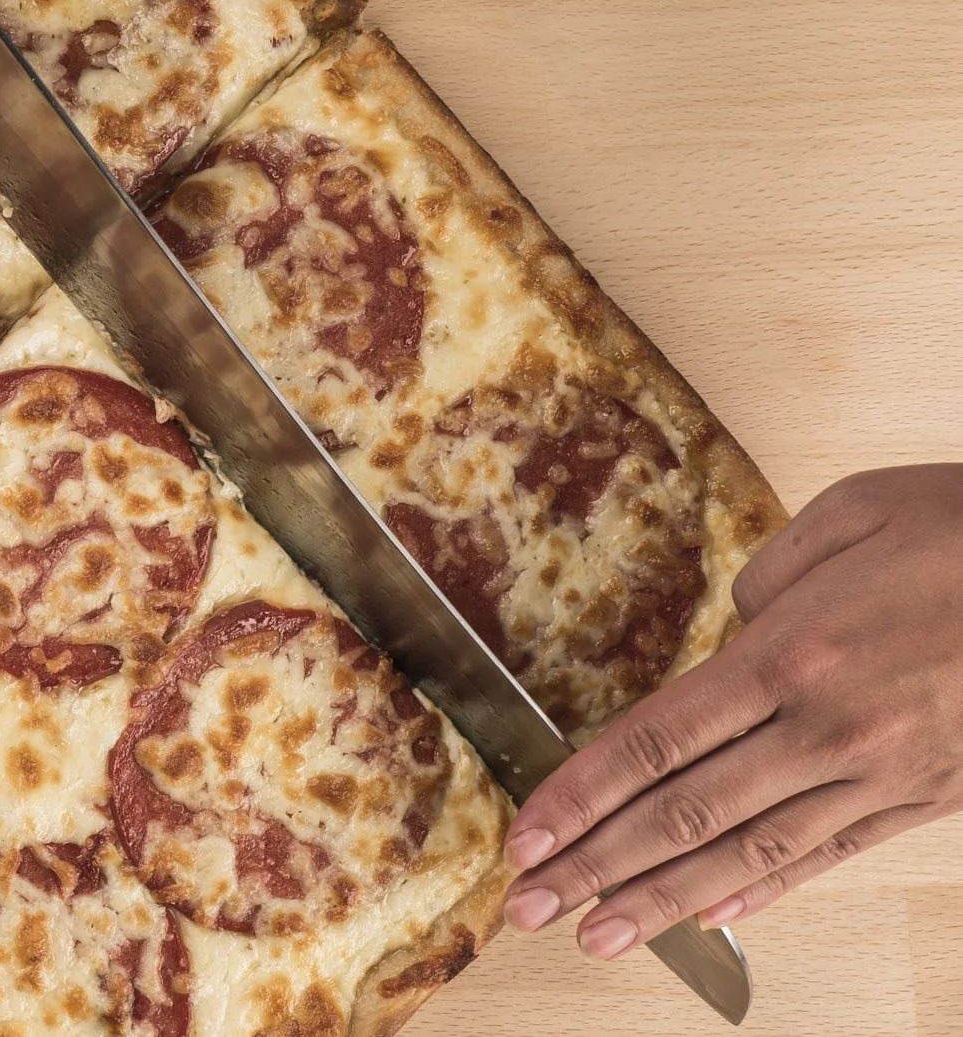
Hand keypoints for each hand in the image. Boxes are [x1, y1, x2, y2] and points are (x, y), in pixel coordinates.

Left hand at [501, 465, 962, 957]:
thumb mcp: (853, 512)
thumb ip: (768, 574)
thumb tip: (732, 629)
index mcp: (794, 654)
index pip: (657, 742)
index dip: (582, 795)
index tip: (526, 835)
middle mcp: (830, 728)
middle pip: (686, 812)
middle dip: (597, 866)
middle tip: (527, 905)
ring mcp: (883, 772)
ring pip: (752, 851)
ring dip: (665, 899)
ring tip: (598, 937)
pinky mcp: (928, 799)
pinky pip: (830, 855)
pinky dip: (766, 892)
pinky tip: (713, 917)